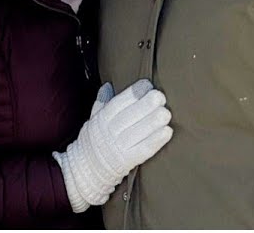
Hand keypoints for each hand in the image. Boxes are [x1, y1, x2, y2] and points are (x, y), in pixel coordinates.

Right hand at [53, 80, 173, 212]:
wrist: (86, 170)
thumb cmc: (95, 140)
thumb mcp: (94, 119)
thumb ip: (102, 102)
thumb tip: (108, 85)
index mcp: (102, 119)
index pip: (117, 103)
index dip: (134, 93)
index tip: (148, 84)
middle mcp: (110, 132)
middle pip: (129, 116)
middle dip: (146, 105)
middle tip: (160, 97)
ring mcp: (119, 147)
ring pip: (138, 132)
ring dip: (153, 122)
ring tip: (165, 113)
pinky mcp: (128, 161)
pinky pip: (143, 149)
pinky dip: (156, 141)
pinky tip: (167, 132)